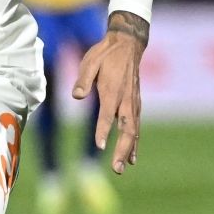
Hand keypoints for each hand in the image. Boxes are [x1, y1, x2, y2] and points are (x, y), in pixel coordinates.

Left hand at [72, 10, 148, 173]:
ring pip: (134, 130)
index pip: (107, 115)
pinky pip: (136, 125)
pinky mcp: (136, 103)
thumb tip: (77, 96)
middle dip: (122, 150)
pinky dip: (135, 141)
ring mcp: (133, 102)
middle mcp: (126, 100)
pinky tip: (133, 155)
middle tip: (117, 169)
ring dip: (130, 150)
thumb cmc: (104, 55)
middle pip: (127, 129)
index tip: (100, 146)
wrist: (127, 45)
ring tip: (124, 167)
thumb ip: (83, 80)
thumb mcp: (89, 63)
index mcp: (113, 91)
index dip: (103, 130)